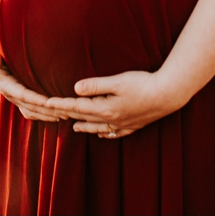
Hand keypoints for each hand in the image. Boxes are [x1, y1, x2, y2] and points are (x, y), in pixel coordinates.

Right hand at [0, 34, 64, 120]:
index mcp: (3, 83)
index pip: (22, 94)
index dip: (36, 100)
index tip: (51, 103)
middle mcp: (9, 93)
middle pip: (31, 106)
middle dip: (48, 111)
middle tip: (67, 112)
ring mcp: (14, 97)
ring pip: (33, 111)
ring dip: (49, 114)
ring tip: (68, 115)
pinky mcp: (19, 97)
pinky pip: (32, 110)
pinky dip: (44, 114)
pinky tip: (59, 114)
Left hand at [40, 70, 183, 138]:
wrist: (168, 95)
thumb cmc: (142, 84)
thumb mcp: (117, 81)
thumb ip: (95, 85)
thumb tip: (75, 88)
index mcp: (105, 108)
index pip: (77, 107)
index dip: (61, 104)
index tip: (46, 103)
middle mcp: (111, 119)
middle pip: (85, 118)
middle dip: (69, 115)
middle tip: (54, 114)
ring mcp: (123, 124)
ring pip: (98, 128)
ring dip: (84, 126)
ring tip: (74, 127)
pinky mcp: (134, 124)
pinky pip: (115, 133)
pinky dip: (105, 134)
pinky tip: (102, 134)